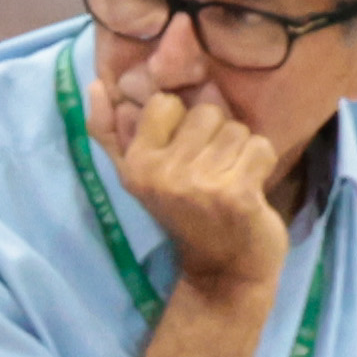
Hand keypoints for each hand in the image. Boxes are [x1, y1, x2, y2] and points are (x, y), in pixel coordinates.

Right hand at [113, 81, 291, 297]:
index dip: (184, 122)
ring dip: (240, 151)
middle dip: (217, 136)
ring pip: (236, 129)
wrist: (223, 271)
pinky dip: (262, 163)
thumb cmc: (184, 216)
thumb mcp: (139, 176)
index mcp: (135, 164)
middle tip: (212, 170)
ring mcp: (199, 185)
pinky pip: (260, 147)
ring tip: (230, 178)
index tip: (185, 152)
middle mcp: (161, 173)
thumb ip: (112, 133)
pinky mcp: (236, 194)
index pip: (165, 103)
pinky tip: (250, 186)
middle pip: (207, 112)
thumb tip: (95, 84)